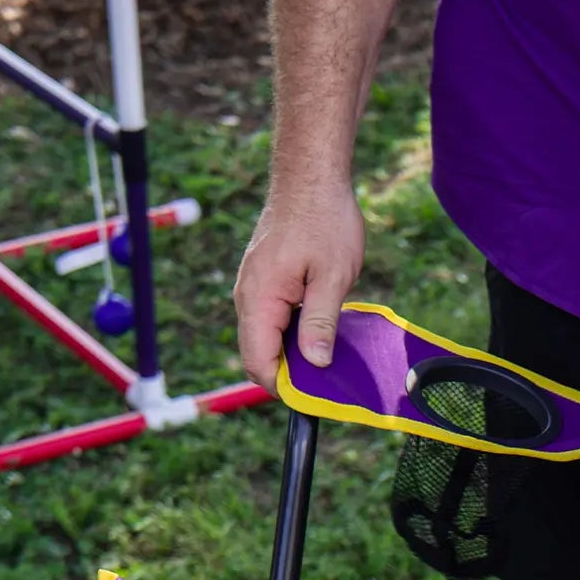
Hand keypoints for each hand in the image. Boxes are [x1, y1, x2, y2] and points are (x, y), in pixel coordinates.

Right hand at [233, 176, 364, 381]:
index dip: (284, 389)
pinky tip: (320, 336)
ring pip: (266, 340)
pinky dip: (292, 337)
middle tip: (328, 384)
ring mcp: (253, 289)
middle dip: (289, 376)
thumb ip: (320, 322)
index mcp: (259, 299)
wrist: (311, 179)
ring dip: (293, 356)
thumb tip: (315, 364)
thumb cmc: (324, 221)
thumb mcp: (331, 277)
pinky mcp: (264, 283)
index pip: (258, 362)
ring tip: (328, 361)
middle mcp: (248, 297)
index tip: (315, 400)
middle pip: (258, 356)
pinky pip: (272, 322)